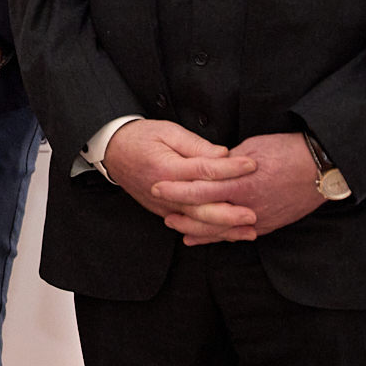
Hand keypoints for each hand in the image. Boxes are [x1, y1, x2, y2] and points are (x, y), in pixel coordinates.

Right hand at [103, 118, 259, 242]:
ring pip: (197, 222)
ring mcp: (163, 205)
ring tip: (248, 231)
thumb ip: (196, 145)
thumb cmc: (140, 138)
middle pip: (201, 206)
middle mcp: (164, 191)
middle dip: (229, 213)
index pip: (204, 170)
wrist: (112, 151)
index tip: (252, 165)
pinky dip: (209, 232)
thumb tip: (223, 154)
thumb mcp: (167, 131)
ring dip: (224, 229)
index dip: (230, 168)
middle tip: (253, 214)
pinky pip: (188, 226)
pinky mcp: (163, 211)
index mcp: (166, 168)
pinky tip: (228, 234)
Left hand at [149, 131, 325, 242]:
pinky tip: (205, 239)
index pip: (199, 189)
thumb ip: (226, 162)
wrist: (321, 167)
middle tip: (162, 213)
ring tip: (177, 228)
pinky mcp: (269, 225)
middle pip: (206, 215)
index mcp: (240, 182)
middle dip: (181, 215)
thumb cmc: (286, 151)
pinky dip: (220, 237)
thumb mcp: (250, 148)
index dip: (176, 190)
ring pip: (221, 231)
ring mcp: (259, 218)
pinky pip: (239, 235)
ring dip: (197, 231)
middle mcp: (248, 205)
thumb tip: (208, 167)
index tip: (157, 187)